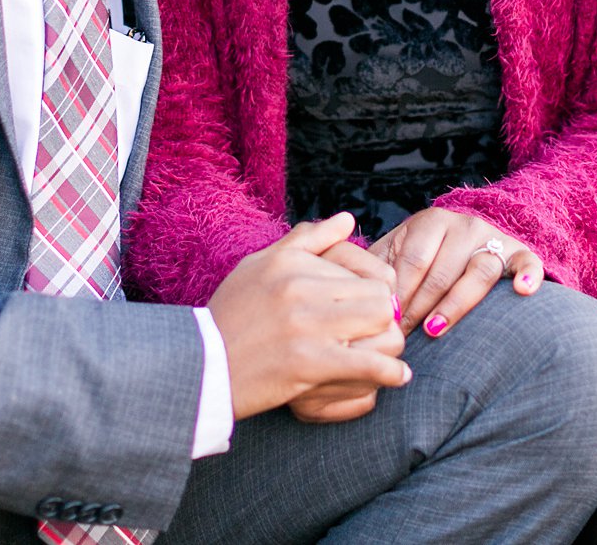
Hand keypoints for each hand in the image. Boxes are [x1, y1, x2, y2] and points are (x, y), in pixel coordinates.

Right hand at [208, 213, 409, 420]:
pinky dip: (390, 372)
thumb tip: (347, 219)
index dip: (375, 289)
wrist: (199, 366)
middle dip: (385, 314)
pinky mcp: (309, 363)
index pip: (362, 265)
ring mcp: (306, 324)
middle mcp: (300, 286)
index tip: (372, 307)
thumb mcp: (260, 265)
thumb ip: (307, 240)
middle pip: (378, 292)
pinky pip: (369, 363)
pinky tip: (397, 376)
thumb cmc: (231, 315)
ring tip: (386, 355)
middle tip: (380, 332)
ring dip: (390, 342)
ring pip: (381, 321)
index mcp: (292, 262)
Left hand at [372, 207, 544, 341]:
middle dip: (419, 308)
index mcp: (430, 222)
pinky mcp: (518, 252)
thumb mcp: (392, 254)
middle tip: (403, 337)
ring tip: (434, 330)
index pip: (413, 261)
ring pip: (479, 272)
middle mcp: (463, 225)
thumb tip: (347, 291)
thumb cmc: (417, 260)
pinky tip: (522, 291)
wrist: (460, 242)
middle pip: (442, 272)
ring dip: (455, 305)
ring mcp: (492, 238)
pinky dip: (527, 274)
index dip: (398, 295)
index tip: (385, 324)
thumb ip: (369, 267)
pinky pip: (527, 261)